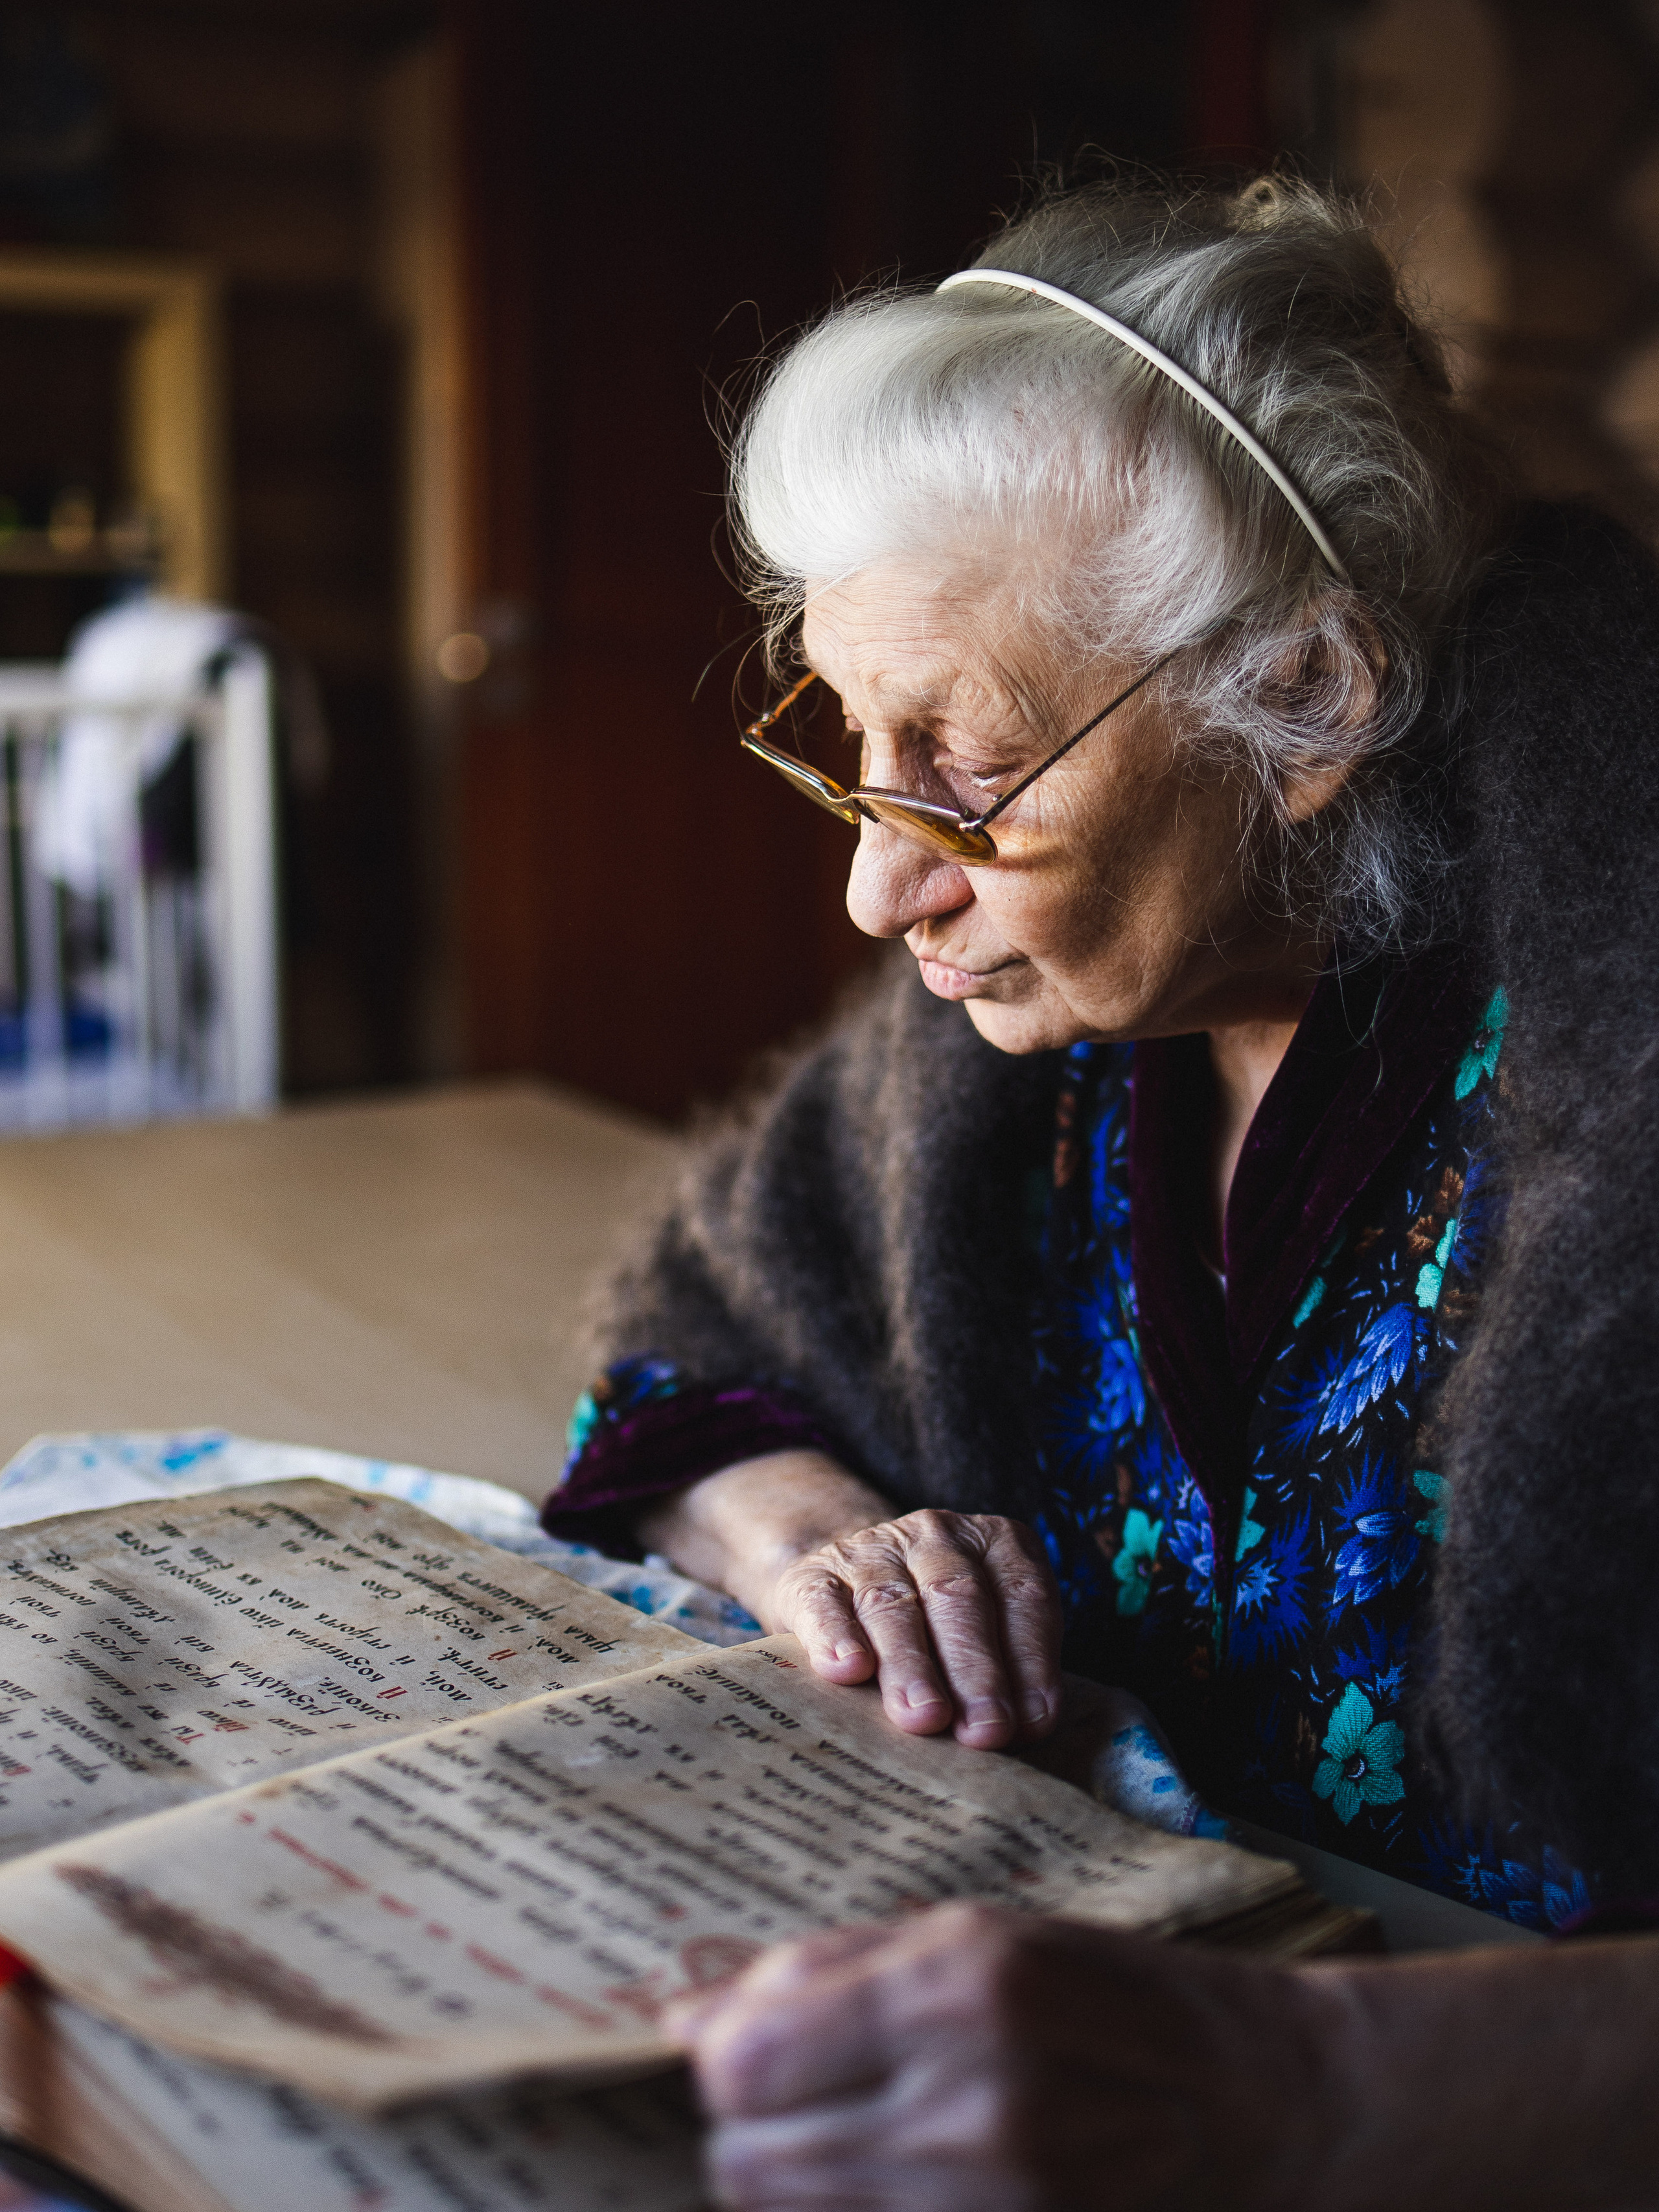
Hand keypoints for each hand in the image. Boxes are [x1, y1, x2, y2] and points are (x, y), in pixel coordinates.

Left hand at [668, 1902, 1344, 2211]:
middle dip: (754, 2128)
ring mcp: (989, 2202)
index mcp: (951, 1992)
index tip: (757, 2047)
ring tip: (860, 2136)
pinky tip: (901, 2182)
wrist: (1259, 2101)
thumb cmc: (1112, 1994)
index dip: (729, 2058)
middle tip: (809, 2097)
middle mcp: (964, 2105)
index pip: (742, 2065)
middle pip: (748, 2161)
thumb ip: (830, 1969)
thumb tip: (691, 2015)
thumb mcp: (976, 1934)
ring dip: (797, 2181)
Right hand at [768, 1509, 1061, 1749]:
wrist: (850, 1583)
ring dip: (911, 1665)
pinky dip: (836, 1635)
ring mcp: (871, 1550)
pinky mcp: (814, 1574)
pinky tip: (848, 1669)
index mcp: (995, 1543)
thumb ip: (1010, 1670)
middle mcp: (936, 1536)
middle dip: (975, 1670)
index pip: (1022, 1597)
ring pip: (893, 1606)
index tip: (1031, 1721)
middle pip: (958, 1598)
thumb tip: (1023, 1729)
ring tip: (925, 1717)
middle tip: (984, 1730)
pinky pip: (824, 1602)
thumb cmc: (939, 1626)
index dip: (1030, 1660)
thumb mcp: (988, 1629)